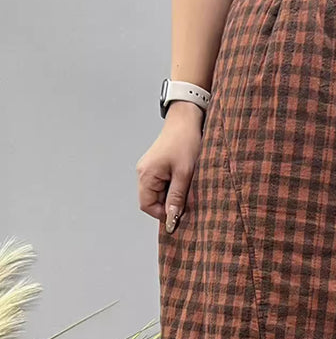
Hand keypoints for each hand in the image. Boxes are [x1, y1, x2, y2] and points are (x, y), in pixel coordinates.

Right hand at [136, 102, 203, 232]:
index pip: (147, 206)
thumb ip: (177, 197)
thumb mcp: (184, 174)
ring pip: (160, 193)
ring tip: (187, 185)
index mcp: (146, 175)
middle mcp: (144, 172)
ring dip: (174, 195)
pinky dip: (175, 187)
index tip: (180, 214)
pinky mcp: (157, 167)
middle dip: (170, 204)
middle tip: (188, 198)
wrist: (187, 120)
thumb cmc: (185, 141)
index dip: (163, 214)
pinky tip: (185, 180)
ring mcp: (150, 169)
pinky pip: (163, 184)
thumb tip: (172, 218)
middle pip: (153, 201)